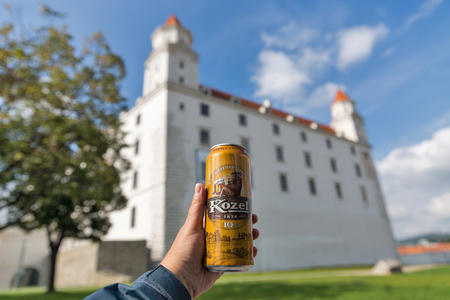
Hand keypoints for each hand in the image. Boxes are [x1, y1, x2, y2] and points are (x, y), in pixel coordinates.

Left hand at [161, 183, 258, 298]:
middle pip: (232, 227)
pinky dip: (247, 254)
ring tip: (255, 234)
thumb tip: (200, 185)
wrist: (182, 279)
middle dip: (245, 222)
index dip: (233, 208)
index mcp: (204, 227)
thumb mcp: (191, 226)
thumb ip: (197, 207)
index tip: (244, 202)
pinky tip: (253, 250)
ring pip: (237, 241)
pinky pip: (238, 258)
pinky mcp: (223, 264)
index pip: (221, 214)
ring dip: (248, 236)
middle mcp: (213, 238)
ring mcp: (219, 251)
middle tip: (254, 218)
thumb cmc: (183, 250)